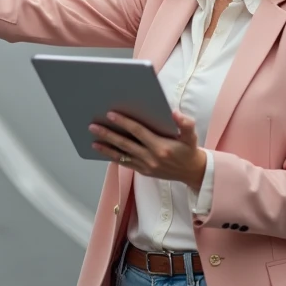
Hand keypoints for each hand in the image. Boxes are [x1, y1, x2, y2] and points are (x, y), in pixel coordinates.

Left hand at [90, 110, 206, 188]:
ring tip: (92, 141)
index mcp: (160, 147)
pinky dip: (113, 157)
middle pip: (125, 144)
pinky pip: (126, 164)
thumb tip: (174, 113)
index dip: (124, 122)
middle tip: (93, 126)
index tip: (110, 114)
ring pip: (122, 156)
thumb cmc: (189, 150)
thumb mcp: (191, 136)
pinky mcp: (143, 172)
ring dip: (106, 149)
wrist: (192, 172)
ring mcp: (146, 166)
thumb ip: (185, 123)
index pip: (138, 132)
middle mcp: (151, 158)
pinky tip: (104, 151)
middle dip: (108, 135)